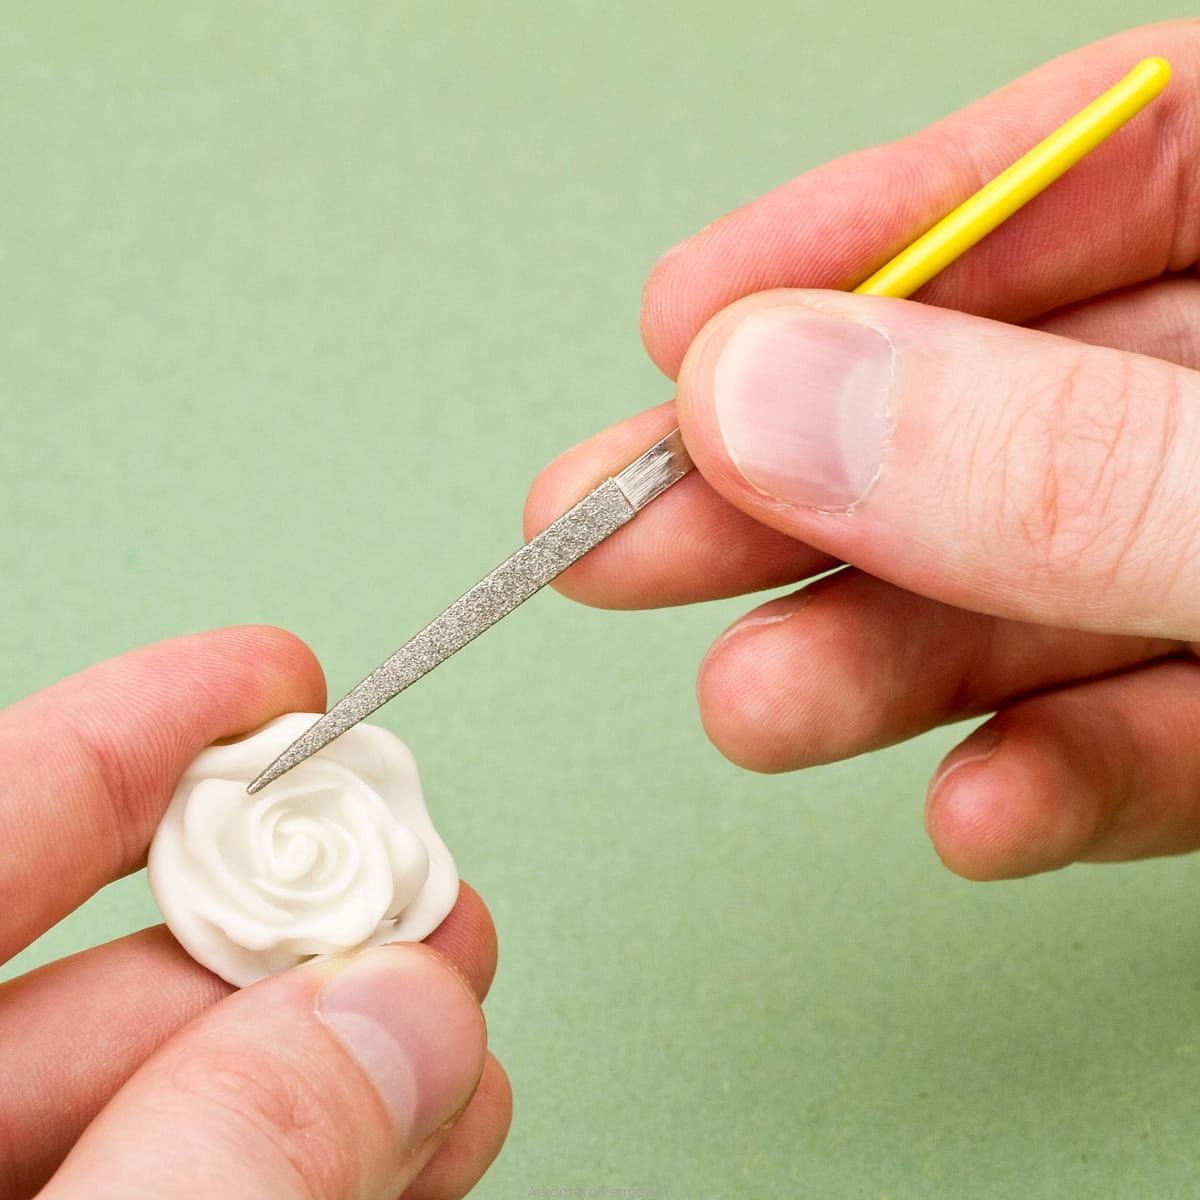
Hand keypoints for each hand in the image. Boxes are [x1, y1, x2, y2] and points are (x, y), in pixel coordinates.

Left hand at [0, 627, 509, 1198]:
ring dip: (341, 1051)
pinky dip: (319, 1155)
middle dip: (301, 920)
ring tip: (459, 1044)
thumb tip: (399, 1011)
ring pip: (176, 1087)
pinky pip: (202, 1182)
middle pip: (118, 963)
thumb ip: (217, 1153)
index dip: (142, 729)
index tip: (279, 678)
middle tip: (430, 912)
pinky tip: (416, 1142)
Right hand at [526, 19, 1199, 882]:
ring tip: (759, 706)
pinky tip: (974, 813)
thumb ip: (1061, 459)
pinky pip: (1173, 738)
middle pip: (1022, 398)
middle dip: (817, 475)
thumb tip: (777, 404)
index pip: (1102, 165)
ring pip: (1063, 585)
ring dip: (901, 661)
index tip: (692, 311)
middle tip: (630, 533)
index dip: (879, 227)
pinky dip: (1063, 780)